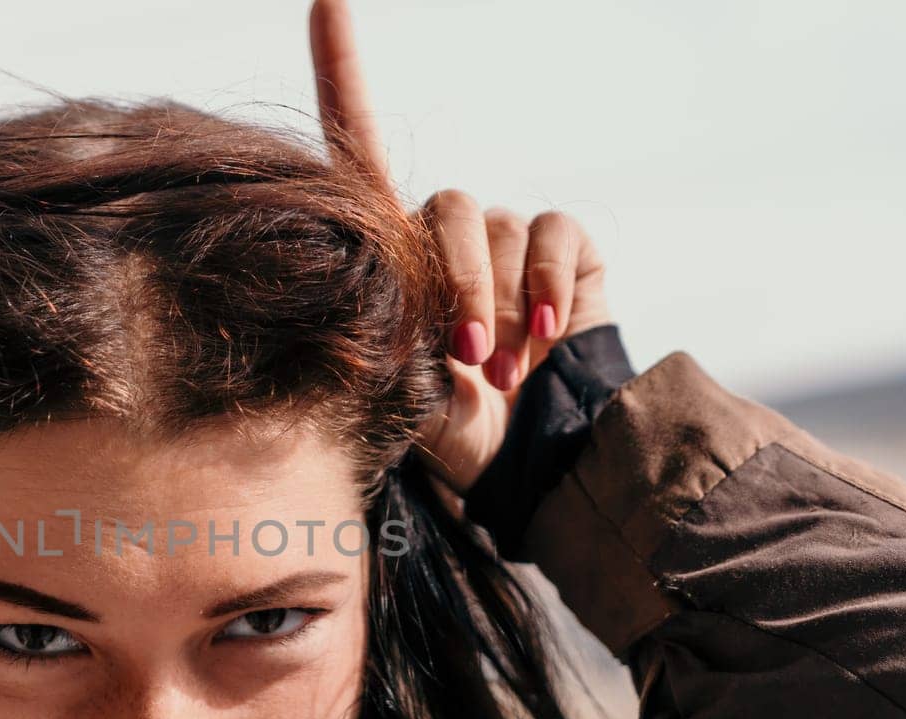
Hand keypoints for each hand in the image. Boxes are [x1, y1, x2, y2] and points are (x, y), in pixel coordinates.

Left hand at [308, 0, 611, 494]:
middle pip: (443, 206)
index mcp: (388, 250)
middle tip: (468, 357)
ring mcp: (508, 235)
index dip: (341, 69)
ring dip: (502, 304)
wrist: (523, 463)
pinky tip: (546, 337)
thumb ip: (378, 335)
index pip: (358, 143)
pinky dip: (549, 284)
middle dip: (454, 285)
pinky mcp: (565, 247)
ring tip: (505, 371)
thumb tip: (362, 305)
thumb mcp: (393, 388)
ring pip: (498, 227)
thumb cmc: (442, 429)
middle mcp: (446, 230)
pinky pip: (556, 231)